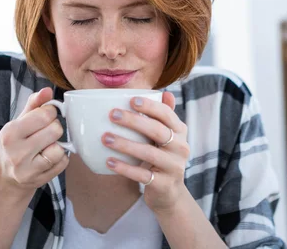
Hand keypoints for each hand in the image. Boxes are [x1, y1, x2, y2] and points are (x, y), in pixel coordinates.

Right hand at [0, 88, 68, 191]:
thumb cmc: (15, 144)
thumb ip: (34, 104)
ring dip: (58, 145)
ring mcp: (28, 169)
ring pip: (60, 148)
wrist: (5, 178)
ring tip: (47, 146)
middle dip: (55, 128)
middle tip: (46, 133)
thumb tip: (47, 90)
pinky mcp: (39, 180)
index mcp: (10, 132)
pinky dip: (61, 158)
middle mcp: (17, 152)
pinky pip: (63, 162)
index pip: (45, 114)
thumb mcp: (18, 122)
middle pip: (55, 130)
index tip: (46, 116)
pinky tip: (49, 158)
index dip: (51, 112)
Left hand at [102, 92, 189, 213]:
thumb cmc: (163, 157)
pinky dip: (124, 168)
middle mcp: (180, 148)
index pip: (167, 114)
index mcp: (180, 132)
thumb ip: (165, 116)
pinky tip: (109, 161)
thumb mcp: (168, 137)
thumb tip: (164, 93)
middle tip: (112, 115)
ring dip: (125, 144)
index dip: (150, 106)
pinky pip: (142, 174)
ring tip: (105, 138)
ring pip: (148, 153)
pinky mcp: (163, 184)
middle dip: (133, 121)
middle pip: (157, 131)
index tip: (131, 100)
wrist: (170, 193)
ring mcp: (173, 167)